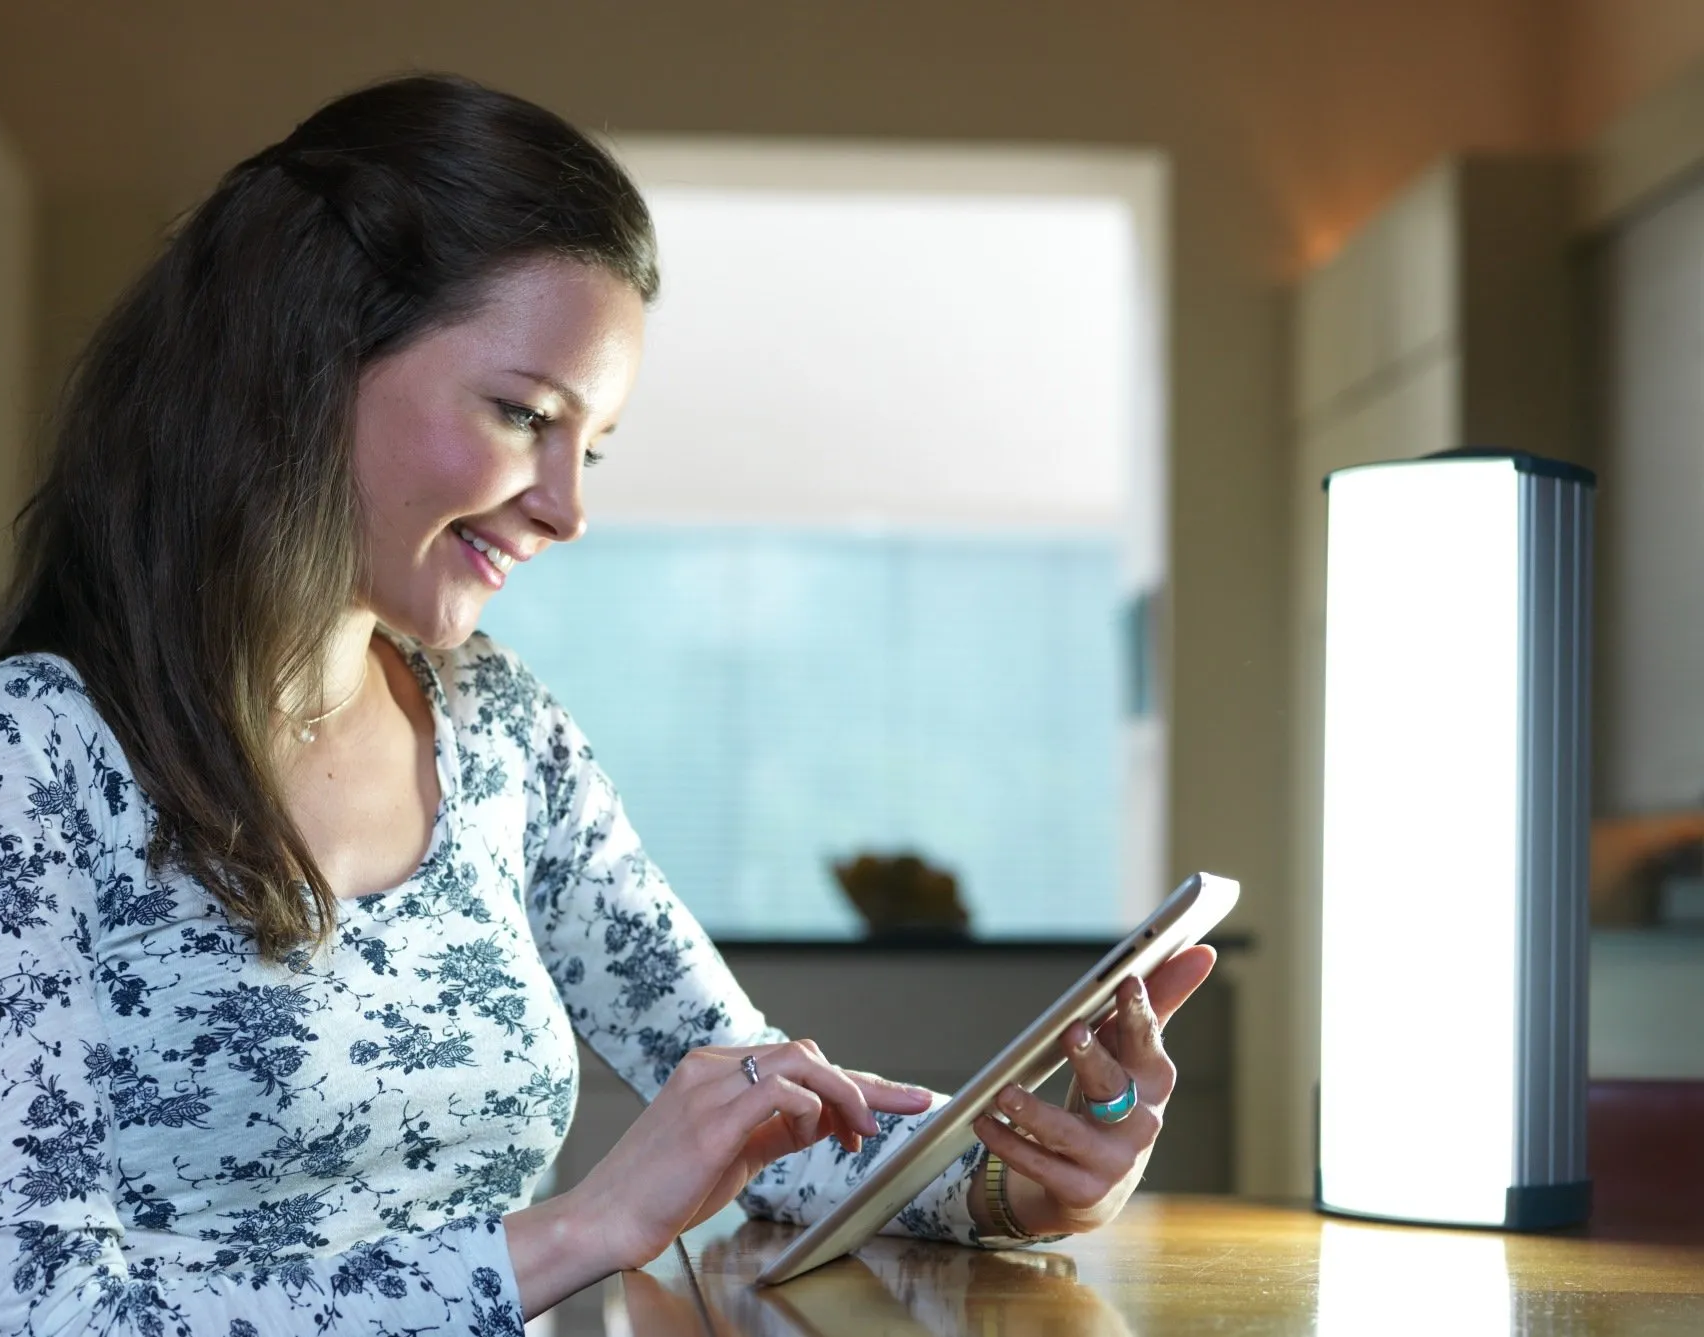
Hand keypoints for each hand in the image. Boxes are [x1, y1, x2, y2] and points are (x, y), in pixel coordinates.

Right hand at [505, 1039, 932, 1313]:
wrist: (605, 1219)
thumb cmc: (663, 1192)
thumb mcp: (733, 1152)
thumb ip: (776, 1129)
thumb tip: (826, 1120)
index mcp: (713, 1070)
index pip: (796, 1063)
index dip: (851, 1081)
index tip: (896, 1098)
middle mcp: (711, 1067)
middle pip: (806, 1055)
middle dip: (861, 1083)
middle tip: (897, 1113)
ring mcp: (707, 1087)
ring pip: (799, 1061)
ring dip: (845, 1092)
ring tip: (864, 1130)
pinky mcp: (709, 1118)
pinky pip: (776, 1089)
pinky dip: (810, 1106)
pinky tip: (820, 1132)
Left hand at [970, 944, 1215, 1238]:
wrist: (1097, 1188)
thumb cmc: (1113, 1099)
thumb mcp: (1130, 1054)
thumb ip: (1161, 1000)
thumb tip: (1201, 950)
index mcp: (1153, 1081)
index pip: (1147, 1041)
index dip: (1139, 1012)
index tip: (1126, 981)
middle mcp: (1139, 1122)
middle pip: (1113, 1085)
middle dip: (1093, 1058)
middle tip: (1070, 1031)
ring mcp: (1110, 1160)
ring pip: (1069, 1133)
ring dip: (1035, 1112)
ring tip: (1004, 1092)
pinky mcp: (1079, 1190)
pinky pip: (1039, 1166)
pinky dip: (1010, 1144)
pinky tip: (984, 1123)